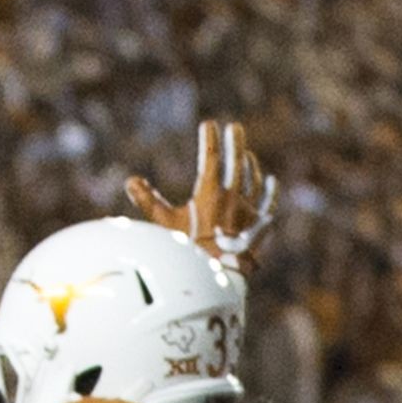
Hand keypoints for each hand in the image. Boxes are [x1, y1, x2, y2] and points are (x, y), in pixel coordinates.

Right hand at [127, 118, 273, 268]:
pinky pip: (268, 204)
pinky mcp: (259, 227)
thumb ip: (148, 201)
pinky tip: (271, 180)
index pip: (210, 159)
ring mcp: (248, 212)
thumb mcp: (165, 225)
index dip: (210, 140)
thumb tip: (130, 181)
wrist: (218, 278)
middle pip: (236, 164)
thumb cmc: (189, 251)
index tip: (208, 124)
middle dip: (234, 142)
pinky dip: (269, 191)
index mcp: (209, 195)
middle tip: (234, 126)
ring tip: (245, 153)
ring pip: (252, 181)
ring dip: (249, 164)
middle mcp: (232, 199)